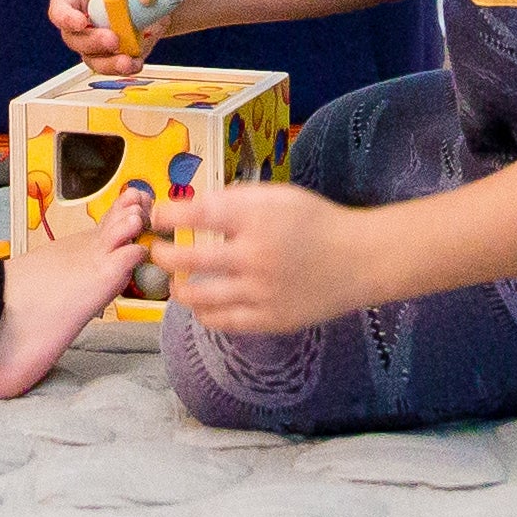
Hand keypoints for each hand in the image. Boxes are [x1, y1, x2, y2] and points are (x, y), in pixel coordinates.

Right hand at [50, 0, 173, 66]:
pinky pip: (115, 68)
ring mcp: (95, 44)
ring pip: (94, 60)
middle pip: (75, 39)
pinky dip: (128, 66)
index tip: (79, 21)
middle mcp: (80, 24)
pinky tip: (138, 62)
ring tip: (129, 61)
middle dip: (92, 42)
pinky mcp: (113, 56)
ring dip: (110, 63)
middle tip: (113, 39)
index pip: (59, 10)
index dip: (65, 18)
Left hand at [160, 178, 370, 338]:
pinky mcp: (269, 319)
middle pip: (188, 258)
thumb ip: (235, 201)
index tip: (156, 216)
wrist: (360, 259)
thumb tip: (190, 210)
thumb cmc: (315, 222)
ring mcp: (261, 291)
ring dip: (178, 287)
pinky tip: (201, 303)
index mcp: (257, 216)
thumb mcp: (278, 196)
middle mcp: (255, 254)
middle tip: (158, 251)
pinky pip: (221, 321)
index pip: (197, 213)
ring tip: (176, 282)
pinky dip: (204, 312)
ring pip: (198, 295)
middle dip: (164, 254)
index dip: (168, 215)